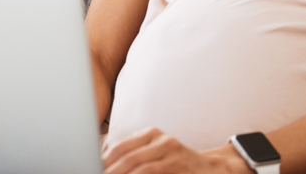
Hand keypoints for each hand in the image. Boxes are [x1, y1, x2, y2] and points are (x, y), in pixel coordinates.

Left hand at [102, 128, 248, 173]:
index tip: (90, 167)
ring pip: (141, 168)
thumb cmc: (180, 166)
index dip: (103, 161)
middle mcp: (162, 140)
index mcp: (151, 135)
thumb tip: (104, 164)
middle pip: (127, 158)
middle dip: (110, 171)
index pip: (119, 147)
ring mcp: (173, 153)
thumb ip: (135, 157)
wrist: (216, 170)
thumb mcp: (157, 155)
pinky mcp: (181, 165)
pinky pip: (154, 173)